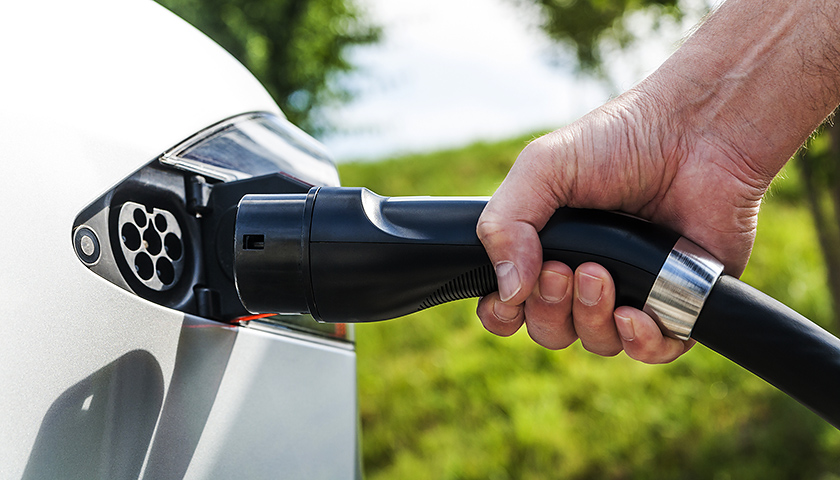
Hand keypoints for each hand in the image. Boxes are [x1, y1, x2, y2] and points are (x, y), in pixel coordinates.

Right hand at [475, 89, 769, 362]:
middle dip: (548, 309)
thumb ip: (505, 224)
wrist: (697, 132)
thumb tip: (506, 289)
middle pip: (549, 331)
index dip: (502, 314)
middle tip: (562, 269)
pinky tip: (634, 314)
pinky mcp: (680, 302)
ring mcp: (633, 291)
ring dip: (591, 317)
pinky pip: (654, 350)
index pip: (509, 306)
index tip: (507, 301)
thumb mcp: (541, 168)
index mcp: (546, 247)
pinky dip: (640, 342)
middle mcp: (585, 276)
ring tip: (600, 273)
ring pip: (597, 341)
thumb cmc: (619, 141)